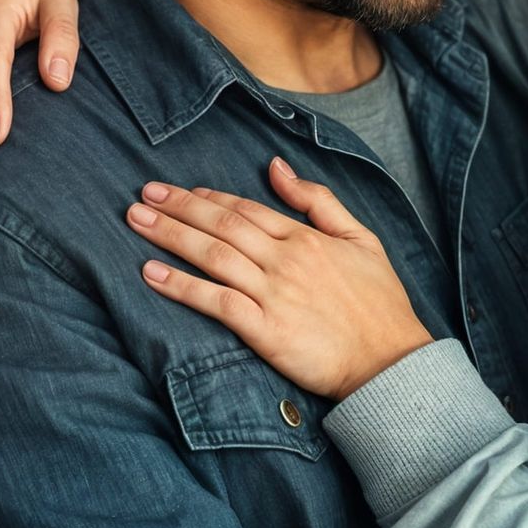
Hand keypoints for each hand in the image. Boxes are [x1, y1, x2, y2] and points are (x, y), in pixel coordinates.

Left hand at [128, 157, 433, 399]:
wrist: (391, 361)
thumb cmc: (380, 303)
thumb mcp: (362, 237)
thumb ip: (318, 200)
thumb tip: (277, 166)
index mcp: (306, 238)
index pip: (246, 210)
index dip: (208, 199)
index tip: (178, 191)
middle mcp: (285, 260)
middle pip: (221, 226)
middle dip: (177, 208)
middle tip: (141, 196)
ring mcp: (274, 295)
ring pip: (213, 257)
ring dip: (170, 237)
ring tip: (136, 222)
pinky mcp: (266, 331)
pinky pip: (216, 302)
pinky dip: (181, 286)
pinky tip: (151, 274)